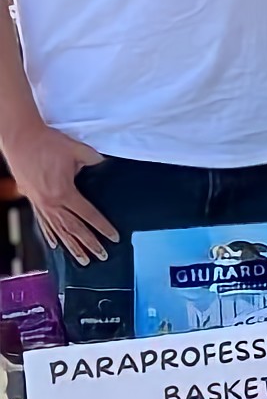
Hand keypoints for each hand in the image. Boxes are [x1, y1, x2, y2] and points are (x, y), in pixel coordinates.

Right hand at [6, 123, 115, 263]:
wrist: (21, 138)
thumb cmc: (48, 143)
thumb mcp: (78, 150)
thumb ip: (94, 160)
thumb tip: (104, 165)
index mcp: (64, 193)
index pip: (88, 215)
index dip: (103, 227)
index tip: (114, 238)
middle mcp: (50, 203)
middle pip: (73, 229)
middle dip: (89, 244)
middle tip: (101, 257)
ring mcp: (39, 203)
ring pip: (58, 230)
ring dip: (71, 246)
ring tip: (82, 260)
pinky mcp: (32, 199)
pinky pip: (43, 222)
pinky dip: (50, 235)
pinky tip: (56, 245)